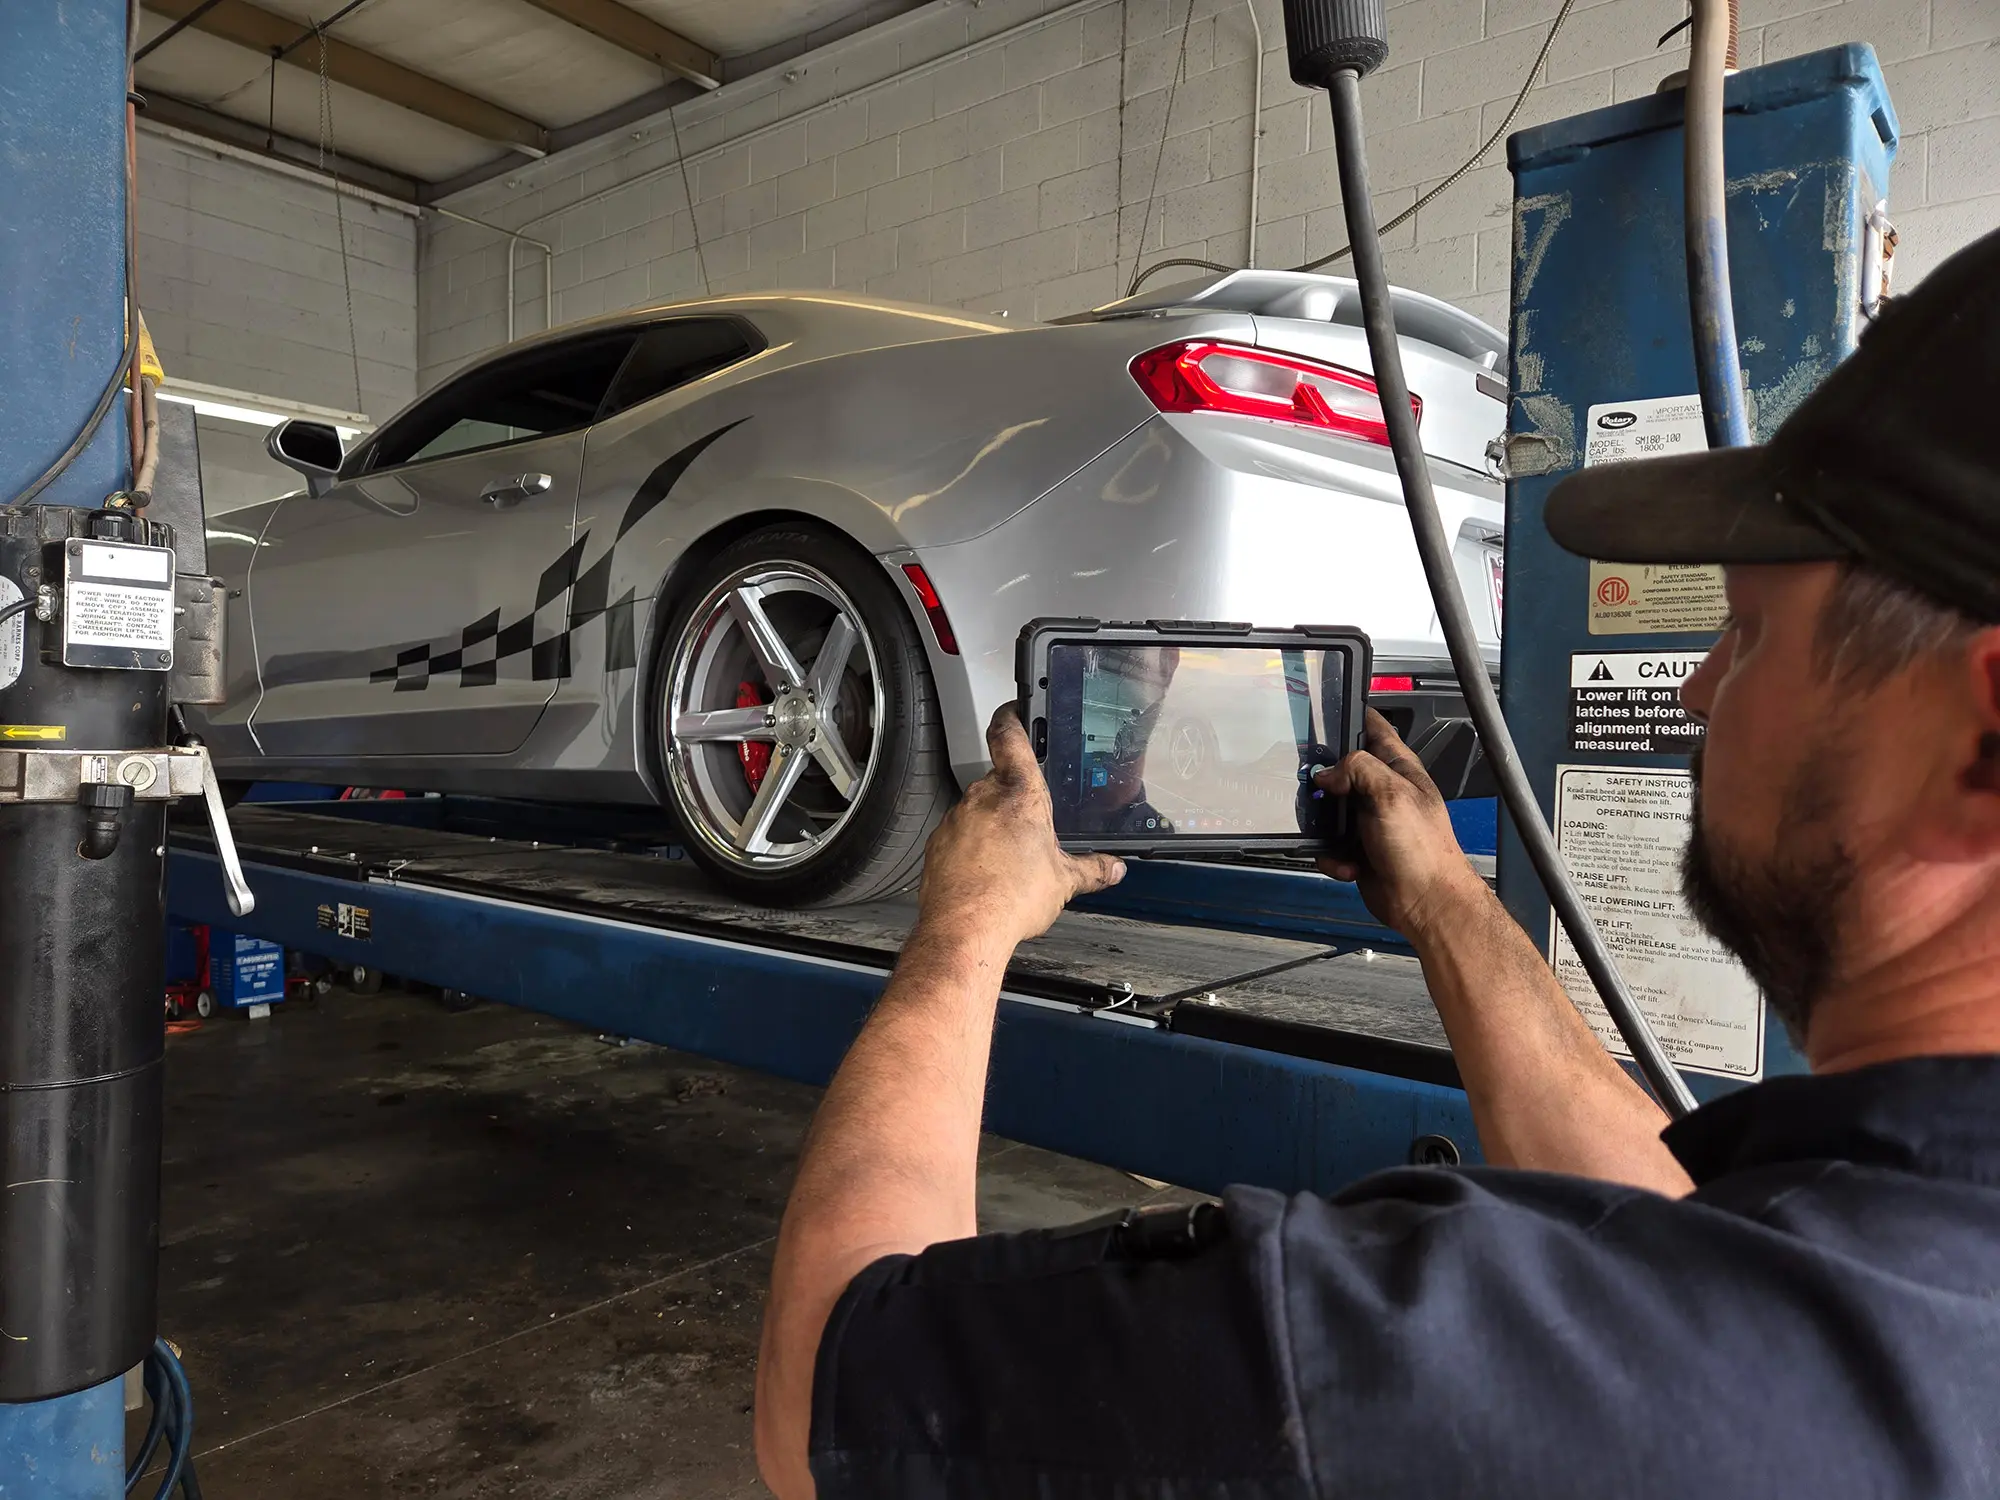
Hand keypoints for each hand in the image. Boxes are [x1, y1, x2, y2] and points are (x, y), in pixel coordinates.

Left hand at [915, 704, 1125, 951]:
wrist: (964, 928)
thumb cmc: (1011, 898)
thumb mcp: (1065, 882)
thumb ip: (1092, 869)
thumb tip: (1113, 868)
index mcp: (1020, 793)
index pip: (1010, 736)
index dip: (1011, 717)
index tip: (1013, 711)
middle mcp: (984, 796)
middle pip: (999, 781)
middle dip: (1014, 800)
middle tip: (1030, 829)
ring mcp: (957, 818)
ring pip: (978, 810)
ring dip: (992, 826)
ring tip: (1008, 860)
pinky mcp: (938, 842)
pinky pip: (959, 835)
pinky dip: (971, 847)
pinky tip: (985, 873)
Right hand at [1315, 708, 1488, 939]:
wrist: (1425, 902)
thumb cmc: (1420, 846)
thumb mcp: (1390, 794)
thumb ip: (1357, 769)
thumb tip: (1326, 775)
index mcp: (1398, 769)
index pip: (1373, 729)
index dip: (1350, 716)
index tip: (1323, 712)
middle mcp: (1382, 792)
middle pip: (1341, 769)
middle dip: (1323, 779)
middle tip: (1312, 786)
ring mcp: (1368, 822)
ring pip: (1328, 810)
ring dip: (1324, 826)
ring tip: (1332, 835)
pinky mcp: (1356, 850)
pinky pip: (1328, 845)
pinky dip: (1332, 857)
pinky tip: (1348, 865)